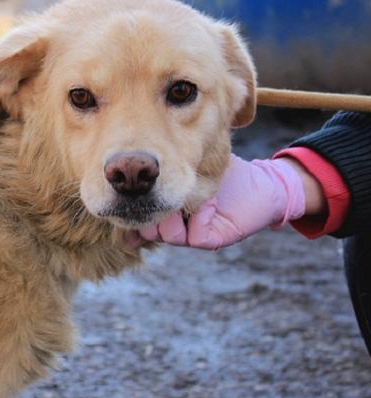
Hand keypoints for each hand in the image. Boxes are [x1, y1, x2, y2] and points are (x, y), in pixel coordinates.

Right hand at [138, 154, 312, 249]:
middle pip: (148, 228)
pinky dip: (199, 218)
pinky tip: (210, 203)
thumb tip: (135, 157)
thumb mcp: (194, 162)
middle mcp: (179, 226)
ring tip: (185, 195)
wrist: (266, 184)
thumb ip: (169, 163)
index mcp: (170, 210)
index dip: (134, 207)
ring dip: (173, 215)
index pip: (142, 215)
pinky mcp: (212, 240)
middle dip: (149, 211)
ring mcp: (194, 235)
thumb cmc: (230, 172)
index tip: (131, 190)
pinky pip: (195, 236)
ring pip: (168, 235)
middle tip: (158, 190)